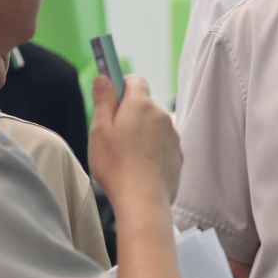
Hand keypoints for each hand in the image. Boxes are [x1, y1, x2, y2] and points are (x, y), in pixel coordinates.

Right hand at [89, 73, 181, 206]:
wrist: (143, 199)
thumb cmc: (116, 164)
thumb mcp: (100, 129)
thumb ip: (104, 100)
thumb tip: (104, 77)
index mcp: (141, 105)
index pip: (135, 80)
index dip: (121, 86)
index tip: (110, 99)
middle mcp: (162, 115)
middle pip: (144, 104)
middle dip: (129, 113)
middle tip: (112, 135)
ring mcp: (173, 136)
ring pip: (153, 125)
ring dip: (141, 132)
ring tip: (125, 155)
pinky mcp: (177, 155)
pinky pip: (162, 144)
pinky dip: (151, 149)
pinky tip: (138, 166)